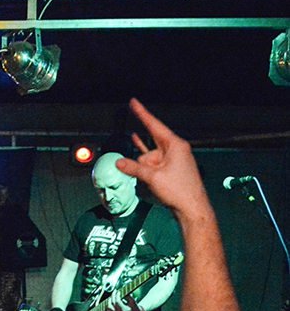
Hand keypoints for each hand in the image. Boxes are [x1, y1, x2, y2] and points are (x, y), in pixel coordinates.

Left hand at [106, 293, 144, 310]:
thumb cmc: (134, 307)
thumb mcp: (132, 301)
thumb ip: (127, 295)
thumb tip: (122, 288)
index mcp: (124, 309)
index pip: (117, 301)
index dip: (117, 295)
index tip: (118, 291)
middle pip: (113, 302)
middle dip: (113, 295)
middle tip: (114, 291)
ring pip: (109, 307)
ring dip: (109, 300)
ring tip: (112, 296)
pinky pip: (108, 310)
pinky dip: (108, 305)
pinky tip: (111, 301)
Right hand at [116, 99, 211, 221]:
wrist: (192, 208)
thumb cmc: (179, 191)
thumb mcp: (153, 178)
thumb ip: (134, 168)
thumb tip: (119, 162)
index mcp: (175, 145)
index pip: (154, 126)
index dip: (142, 114)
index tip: (134, 102)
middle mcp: (175, 150)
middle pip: (149, 148)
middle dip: (142, 161)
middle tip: (148, 177)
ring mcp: (173, 160)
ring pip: (149, 160)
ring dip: (145, 170)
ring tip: (152, 183)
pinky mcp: (170, 170)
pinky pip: (153, 164)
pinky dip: (145, 162)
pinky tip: (138, 152)